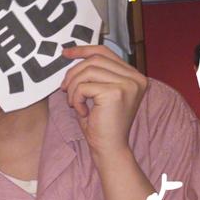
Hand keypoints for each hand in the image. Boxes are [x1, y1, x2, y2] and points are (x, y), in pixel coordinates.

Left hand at [61, 45, 147, 159]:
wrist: (109, 148)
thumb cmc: (101, 125)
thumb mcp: (98, 93)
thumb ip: (94, 74)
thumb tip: (73, 54)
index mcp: (134, 76)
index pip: (105, 52)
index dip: (83, 50)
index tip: (65, 53)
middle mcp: (135, 78)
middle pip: (95, 59)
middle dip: (73, 73)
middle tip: (63, 89)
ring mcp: (128, 84)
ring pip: (87, 71)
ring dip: (73, 88)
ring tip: (73, 103)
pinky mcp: (116, 92)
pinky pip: (84, 87)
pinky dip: (76, 99)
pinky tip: (82, 111)